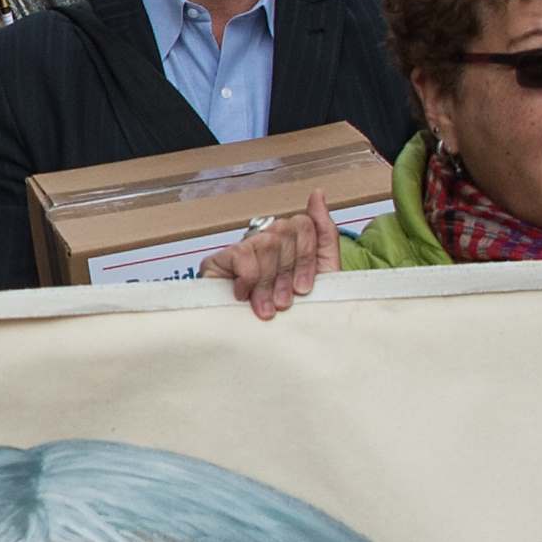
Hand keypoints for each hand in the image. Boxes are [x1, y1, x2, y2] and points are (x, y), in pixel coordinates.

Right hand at [205, 201, 337, 318]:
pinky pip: (240, 254)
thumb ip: (324, 233)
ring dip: (269, 281)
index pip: (304, 225)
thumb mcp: (323, 274)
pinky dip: (248, 278)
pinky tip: (244, 295)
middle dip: (288, 273)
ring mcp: (242, 249)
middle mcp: (266, 241)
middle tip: (284, 303)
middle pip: (284, 233)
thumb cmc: (297, 313)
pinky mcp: (218, 261)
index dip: (307, 258)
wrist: (272, 348)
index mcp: (291, 242)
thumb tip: (318, 193)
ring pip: (265, 243)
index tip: (305, 290)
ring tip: (267, 308)